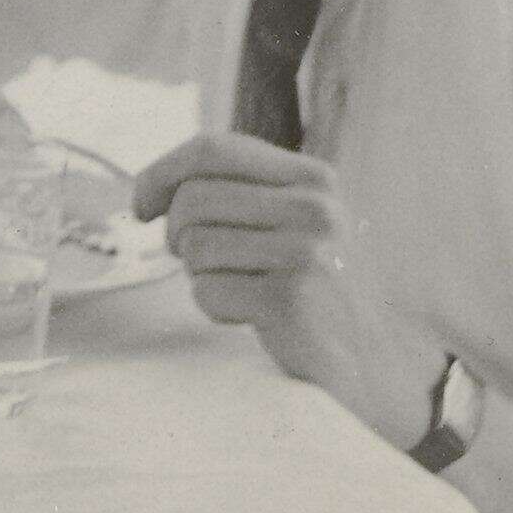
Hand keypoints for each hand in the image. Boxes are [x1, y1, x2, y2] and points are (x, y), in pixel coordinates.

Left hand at [129, 129, 445, 445]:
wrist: (371, 363)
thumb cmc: (316, 290)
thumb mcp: (295, 222)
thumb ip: (241, 191)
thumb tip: (152, 186)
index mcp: (314, 178)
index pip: (214, 148)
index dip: (162, 171)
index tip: (140, 204)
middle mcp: (314, 208)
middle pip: (193, 199)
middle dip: (177, 235)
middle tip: (201, 262)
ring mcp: (305, 253)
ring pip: (194, 245)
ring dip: (201, 275)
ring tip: (242, 288)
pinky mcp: (289, 299)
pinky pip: (206, 290)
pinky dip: (215, 308)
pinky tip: (253, 317)